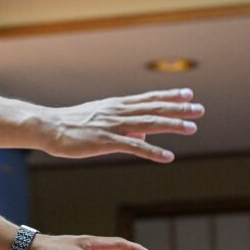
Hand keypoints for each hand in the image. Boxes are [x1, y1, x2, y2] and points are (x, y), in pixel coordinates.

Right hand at [45, 88, 203, 160]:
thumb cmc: (72, 125)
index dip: (170, 96)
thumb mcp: (100, 119)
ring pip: (149, 123)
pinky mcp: (106, 141)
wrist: (49, 127)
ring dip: (172, 125)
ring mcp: (113, 126)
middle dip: (179, 108)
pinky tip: (168, 156)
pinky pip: (135, 147)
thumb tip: (143, 133)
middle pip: (154, 108)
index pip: (149, 98)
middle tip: (200, 109)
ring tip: (192, 128)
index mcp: (117, 105)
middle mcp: (118, 111)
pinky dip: (153, 151)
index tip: (189, 93)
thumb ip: (124, 125)